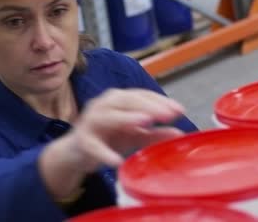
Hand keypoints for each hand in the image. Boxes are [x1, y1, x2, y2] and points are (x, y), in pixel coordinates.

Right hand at [65, 88, 185, 171]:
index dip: (160, 101)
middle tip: (168, 114)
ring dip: (126, 118)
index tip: (180, 110)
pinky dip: (104, 153)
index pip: (141, 95)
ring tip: (145, 122)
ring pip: (108, 116)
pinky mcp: (82, 140)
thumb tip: (179, 133)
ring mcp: (91, 121)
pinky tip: (117, 161)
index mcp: (118, 100)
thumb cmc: (108, 137)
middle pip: (126, 100)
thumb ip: (155, 133)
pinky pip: (93, 145)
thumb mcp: (134, 135)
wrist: (77, 151)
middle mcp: (104, 105)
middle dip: (148, 106)